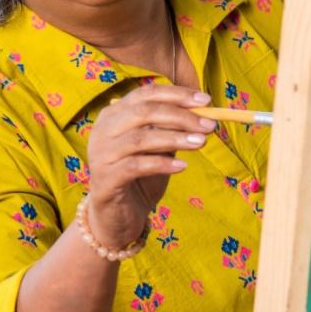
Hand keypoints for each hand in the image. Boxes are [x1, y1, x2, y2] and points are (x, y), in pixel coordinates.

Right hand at [84, 83, 214, 248]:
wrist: (117, 217)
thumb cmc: (139, 178)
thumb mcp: (158, 149)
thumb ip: (172, 130)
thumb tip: (203, 115)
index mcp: (114, 115)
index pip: (146, 94)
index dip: (177, 95)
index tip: (205, 101)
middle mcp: (102, 130)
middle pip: (143, 111)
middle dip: (180, 116)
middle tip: (209, 125)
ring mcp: (100, 155)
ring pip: (140, 138)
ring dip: (175, 138)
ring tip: (201, 143)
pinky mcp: (105, 180)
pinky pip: (136, 166)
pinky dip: (162, 164)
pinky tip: (182, 166)